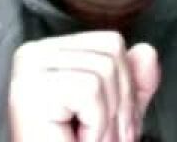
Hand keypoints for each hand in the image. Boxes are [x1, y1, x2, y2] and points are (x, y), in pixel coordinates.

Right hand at [8, 31, 160, 141]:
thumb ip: (134, 82)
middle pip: (111, 54)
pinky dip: (94, 125)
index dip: (125, 85)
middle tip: (105, 137)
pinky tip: (75, 139)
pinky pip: (89, 90)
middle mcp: (34, 53)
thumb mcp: (116, 112)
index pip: (111, 44)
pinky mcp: (32, 88)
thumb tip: (147, 52)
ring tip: (89, 139)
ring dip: (107, 120)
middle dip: (121, 104)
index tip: (113, 122)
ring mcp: (29, 68)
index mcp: (51, 52)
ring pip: (103, 71)